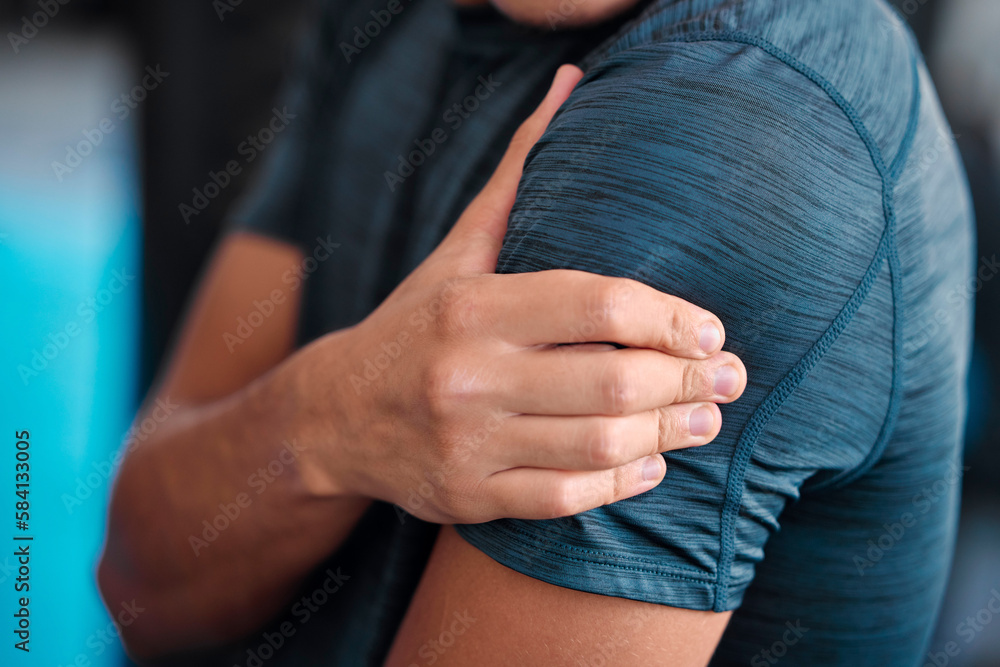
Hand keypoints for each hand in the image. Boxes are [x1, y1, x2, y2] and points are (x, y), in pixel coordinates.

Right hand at [297, 65, 746, 522]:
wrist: (334, 414)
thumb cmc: (417, 324)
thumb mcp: (459, 250)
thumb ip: (519, 176)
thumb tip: (567, 86)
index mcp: (473, 306)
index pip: (599, 305)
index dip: (671, 318)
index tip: (710, 330)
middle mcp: (467, 375)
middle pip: (613, 381)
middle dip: (689, 381)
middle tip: (730, 378)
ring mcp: (467, 442)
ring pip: (599, 445)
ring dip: (670, 433)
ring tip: (706, 418)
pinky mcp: (470, 496)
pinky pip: (566, 499)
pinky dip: (622, 485)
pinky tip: (652, 465)